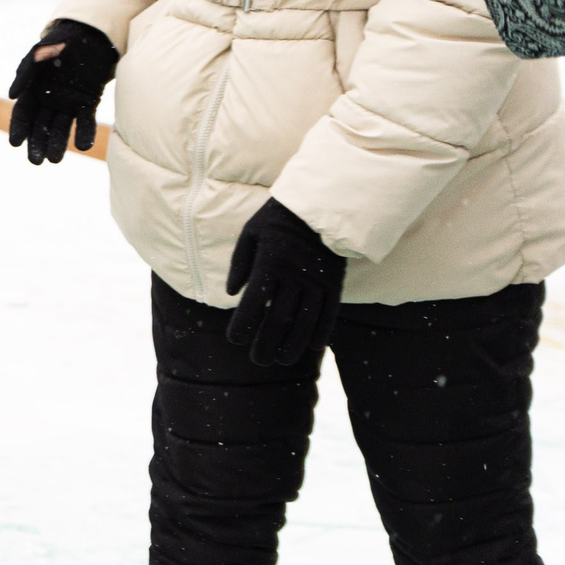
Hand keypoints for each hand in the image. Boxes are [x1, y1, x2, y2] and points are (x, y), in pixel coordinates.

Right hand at [6, 19, 119, 164]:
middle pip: (40, 126)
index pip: (23, 113)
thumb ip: (26, 71)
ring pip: (60, 127)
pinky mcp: (88, 102)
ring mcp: (69, 102)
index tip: (15, 143)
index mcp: (33, 88)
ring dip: (57, 143)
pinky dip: (84, 133)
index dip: (18, 128)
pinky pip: (85, 121)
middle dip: (37, 143)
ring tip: (54, 160)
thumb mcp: (41, 51)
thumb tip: (10, 95)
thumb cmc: (62, 39)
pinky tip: (82, 146)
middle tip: (36, 161)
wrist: (91, 33)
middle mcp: (49, 99)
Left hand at [225, 198, 347, 366]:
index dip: (244, 325)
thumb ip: (239, 264)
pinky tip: (313, 348)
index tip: (234, 340)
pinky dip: (322, 331)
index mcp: (270, 264)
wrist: (319, 203)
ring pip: (305, 321)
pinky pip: (330, 312)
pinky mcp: (334, 282)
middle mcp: (295, 276)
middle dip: (266, 343)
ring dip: (293, 344)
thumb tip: (230, 294)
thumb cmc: (276, 218)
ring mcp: (317, 281)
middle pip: (279, 318)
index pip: (254, 303)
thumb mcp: (250, 234)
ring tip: (282, 361)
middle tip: (258, 361)